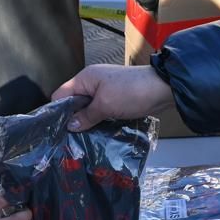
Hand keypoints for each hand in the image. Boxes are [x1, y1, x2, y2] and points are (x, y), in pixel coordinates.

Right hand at [53, 64, 173, 131]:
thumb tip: (70, 126)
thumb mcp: (105, 105)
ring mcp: (104, 91)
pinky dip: (98, 121)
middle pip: (73, 103)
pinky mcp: (115, 100)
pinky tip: (96, 134)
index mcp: (85, 78)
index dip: (57, 111)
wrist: (163, 88)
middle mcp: (92, 83)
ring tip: (81, 140)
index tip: (56, 130)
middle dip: (72, 119)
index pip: (60, 94)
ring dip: (87, 122)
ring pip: (88, 109)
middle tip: (68, 140)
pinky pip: (100, 112)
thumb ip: (86, 116)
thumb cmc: (132, 92)